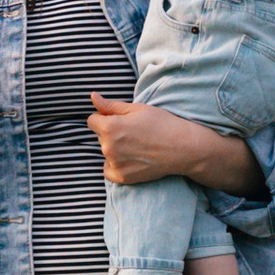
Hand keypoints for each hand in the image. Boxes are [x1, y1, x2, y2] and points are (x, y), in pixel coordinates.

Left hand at [88, 95, 259, 195]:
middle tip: (134, 133)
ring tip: (137, 145)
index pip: (92, 120)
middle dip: (111, 133)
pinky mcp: (122, 177)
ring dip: (115, 148)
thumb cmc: (161, 124)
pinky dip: (116, 165)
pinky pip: (108, 170)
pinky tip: (132, 159)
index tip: (120, 120)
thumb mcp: (137, 109)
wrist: (182, 148)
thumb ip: (111, 105)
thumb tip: (92, 97)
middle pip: (100, 136)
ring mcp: (115, 164)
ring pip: (106, 152)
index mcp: (109, 127)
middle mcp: (108, 147)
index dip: (105, 118)